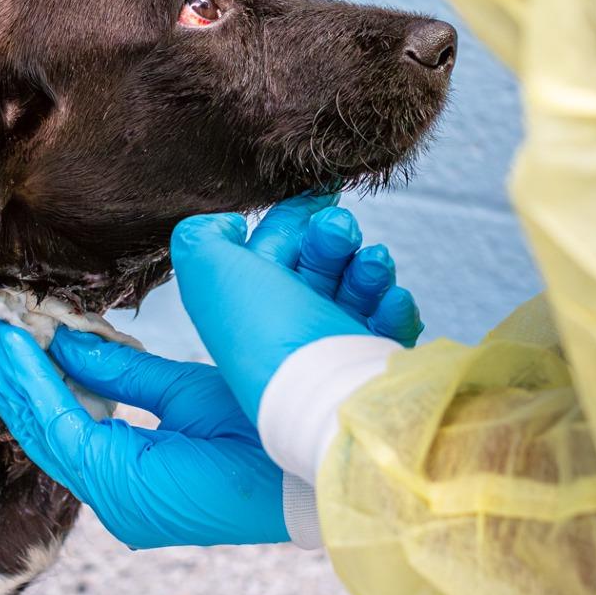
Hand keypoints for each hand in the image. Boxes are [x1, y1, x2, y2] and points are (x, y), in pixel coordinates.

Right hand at [0, 309, 287, 548]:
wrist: (307, 448)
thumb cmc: (260, 418)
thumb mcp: (179, 386)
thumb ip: (120, 372)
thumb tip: (71, 348)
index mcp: (130, 466)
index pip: (62, 413)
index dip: (28, 369)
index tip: (4, 326)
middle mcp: (114, 485)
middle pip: (41, 420)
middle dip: (3, 368)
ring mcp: (114, 492)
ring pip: (40, 425)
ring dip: (6, 373)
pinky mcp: (120, 486)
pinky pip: (61, 428)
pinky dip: (34, 384)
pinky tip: (15, 347)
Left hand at [171, 193, 421, 423]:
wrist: (324, 397)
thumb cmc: (266, 333)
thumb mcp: (207, 271)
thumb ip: (201, 236)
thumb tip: (226, 225)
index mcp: (251, 302)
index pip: (273, 248)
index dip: (292, 219)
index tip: (315, 198)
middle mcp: (290, 324)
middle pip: (318, 261)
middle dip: (332, 237)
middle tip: (339, 231)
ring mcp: (334, 344)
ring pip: (358, 285)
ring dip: (367, 266)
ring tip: (372, 263)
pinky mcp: (372, 360)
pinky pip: (390, 320)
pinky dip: (394, 304)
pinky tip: (391, 299)